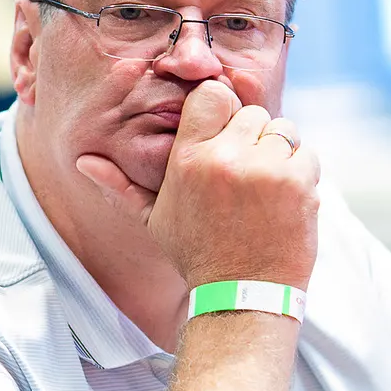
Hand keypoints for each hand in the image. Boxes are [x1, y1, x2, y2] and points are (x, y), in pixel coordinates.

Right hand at [77, 80, 319, 290]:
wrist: (242, 296)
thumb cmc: (197, 255)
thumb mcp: (154, 220)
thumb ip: (120, 186)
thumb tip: (83, 162)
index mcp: (187, 159)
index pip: (211, 94)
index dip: (221, 111)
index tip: (223, 136)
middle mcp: (226, 158)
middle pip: (251, 112)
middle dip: (250, 138)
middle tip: (243, 176)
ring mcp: (265, 169)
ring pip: (282, 129)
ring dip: (277, 153)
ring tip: (264, 188)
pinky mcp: (299, 184)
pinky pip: (307, 153)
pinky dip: (300, 172)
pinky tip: (283, 200)